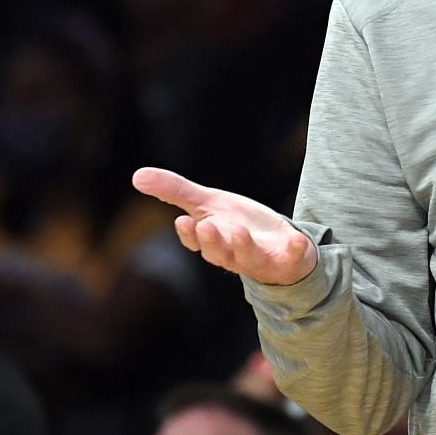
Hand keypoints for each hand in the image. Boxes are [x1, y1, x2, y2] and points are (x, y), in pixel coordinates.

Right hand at [133, 167, 315, 285]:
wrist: (277, 245)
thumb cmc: (237, 226)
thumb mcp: (209, 204)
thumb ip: (176, 192)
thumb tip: (136, 176)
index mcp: (213, 241)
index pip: (197, 242)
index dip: (190, 236)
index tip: (183, 222)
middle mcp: (234, 254)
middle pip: (220, 252)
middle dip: (213, 242)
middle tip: (207, 226)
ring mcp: (262, 258)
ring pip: (249, 257)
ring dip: (243, 246)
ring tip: (238, 231)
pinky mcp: (289, 258)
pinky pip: (293, 257)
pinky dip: (296, 250)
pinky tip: (299, 241)